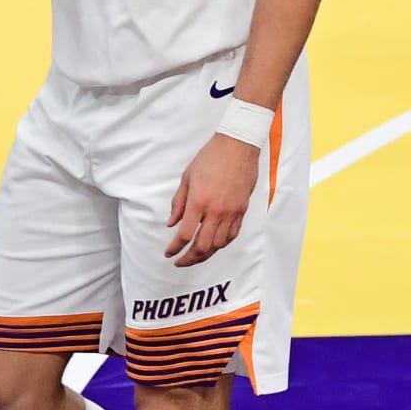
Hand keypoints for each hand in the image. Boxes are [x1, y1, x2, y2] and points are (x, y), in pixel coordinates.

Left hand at [165, 135, 259, 266]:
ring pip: (219, 244)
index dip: (175, 248)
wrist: (237, 147)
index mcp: (198, 202)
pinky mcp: (242, 210)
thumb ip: (178, 203)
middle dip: (189, 258)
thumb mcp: (186, 178)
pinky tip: (213, 246)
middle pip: (202, 246)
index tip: (168, 253)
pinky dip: (221, 244)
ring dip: (205, 254)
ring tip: (195, 257)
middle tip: (180, 262)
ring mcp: (231, 212)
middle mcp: (215, 211)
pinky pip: (232, 235)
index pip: (185, 235)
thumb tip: (171, 224)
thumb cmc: (209, 159)